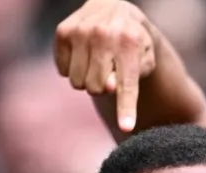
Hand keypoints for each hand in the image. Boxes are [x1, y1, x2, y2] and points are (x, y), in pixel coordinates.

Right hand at [54, 0, 156, 131]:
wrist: (113, 7)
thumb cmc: (133, 43)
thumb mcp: (142, 61)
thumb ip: (131, 79)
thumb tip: (109, 87)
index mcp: (129, 43)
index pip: (126, 84)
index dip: (126, 108)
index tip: (126, 126)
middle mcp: (103, 34)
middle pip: (96, 89)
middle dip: (103, 88)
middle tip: (109, 72)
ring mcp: (80, 31)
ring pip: (77, 83)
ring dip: (87, 79)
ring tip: (97, 62)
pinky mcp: (63, 31)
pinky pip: (63, 72)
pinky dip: (73, 69)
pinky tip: (83, 54)